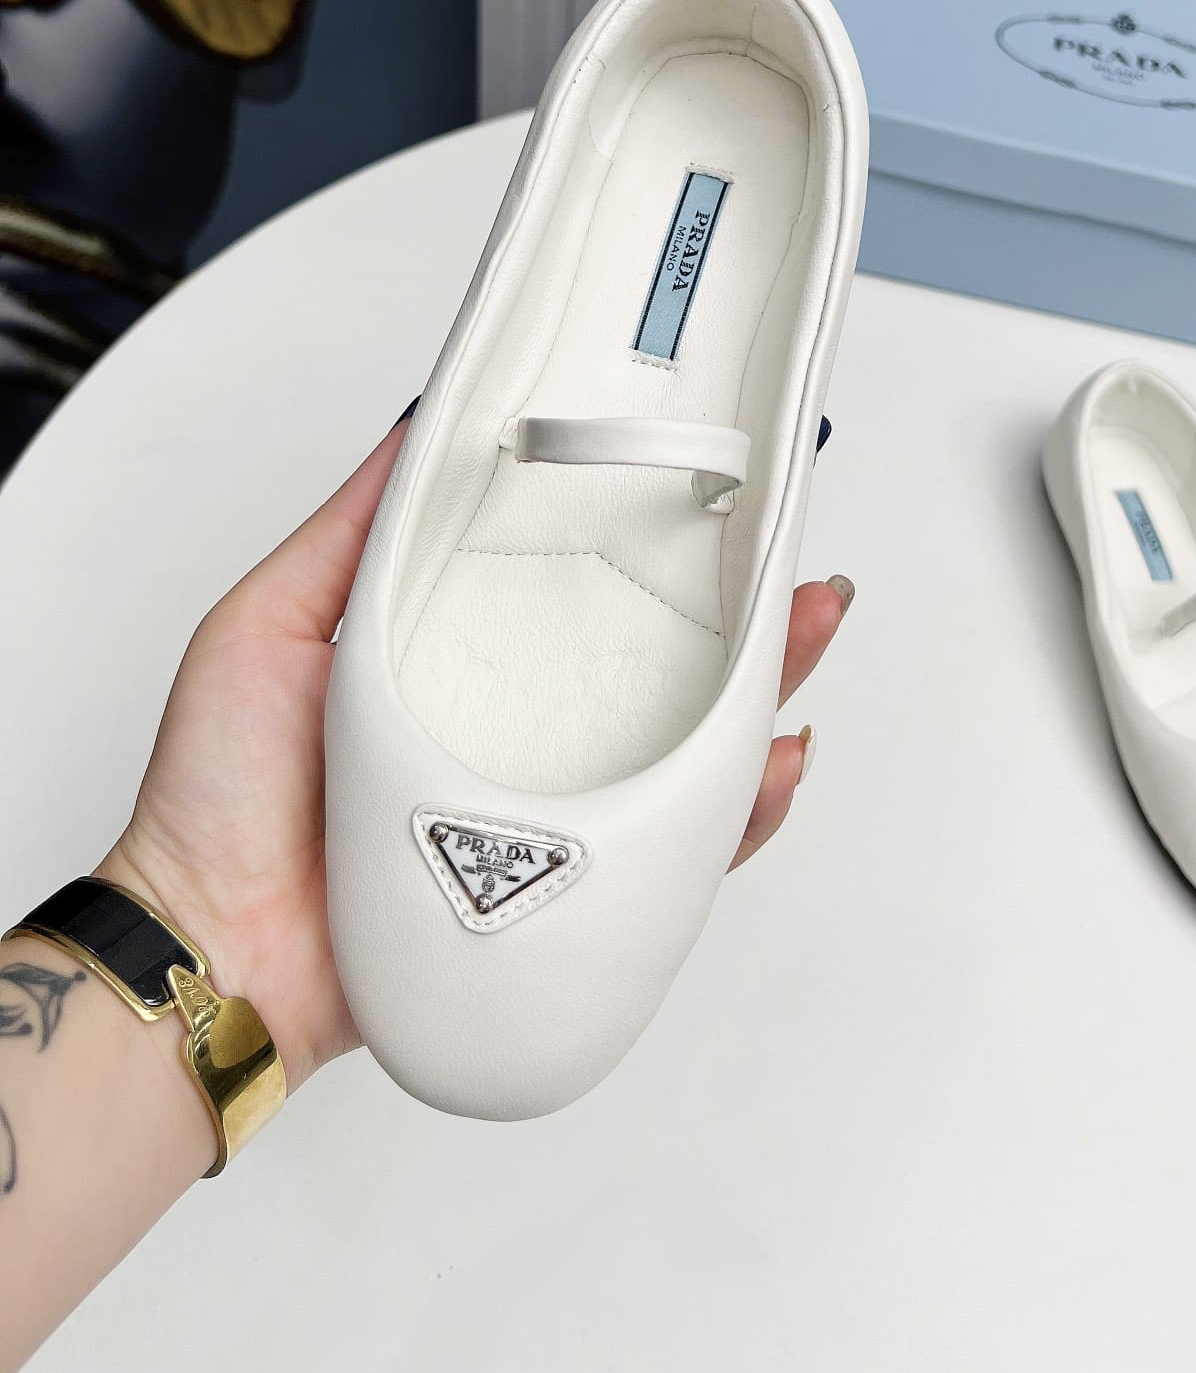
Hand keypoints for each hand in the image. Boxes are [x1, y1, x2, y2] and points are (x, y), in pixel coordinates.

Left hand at [101, 419, 849, 1090]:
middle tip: (799, 572)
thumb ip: (354, 529)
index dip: (654, 548)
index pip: (578, 594)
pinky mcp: (558, 893)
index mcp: (458, 660)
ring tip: (806, 637)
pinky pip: (665, 859)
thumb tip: (421, 424)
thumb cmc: (220, 794)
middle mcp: (514, 734)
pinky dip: (727, 819)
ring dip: (762, 699)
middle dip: (747, 619)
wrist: (211, 948)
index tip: (715, 493)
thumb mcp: (273, 620)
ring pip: (682, 756)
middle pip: (657, 670)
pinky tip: (762, 768)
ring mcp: (542, 814)